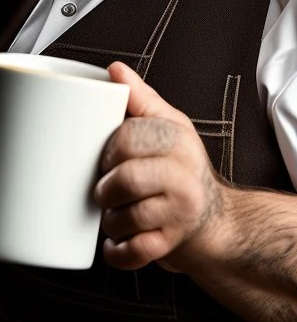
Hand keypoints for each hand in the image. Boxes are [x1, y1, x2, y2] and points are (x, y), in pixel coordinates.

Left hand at [93, 61, 225, 271]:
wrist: (217, 221)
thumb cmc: (183, 168)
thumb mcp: (169, 125)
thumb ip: (139, 98)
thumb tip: (114, 70)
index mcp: (175, 138)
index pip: (126, 138)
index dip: (106, 152)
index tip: (105, 160)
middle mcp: (183, 173)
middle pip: (124, 179)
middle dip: (104, 188)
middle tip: (104, 189)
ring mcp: (180, 211)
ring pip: (126, 217)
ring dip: (109, 220)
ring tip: (113, 213)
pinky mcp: (173, 243)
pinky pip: (135, 251)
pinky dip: (117, 251)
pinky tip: (116, 243)